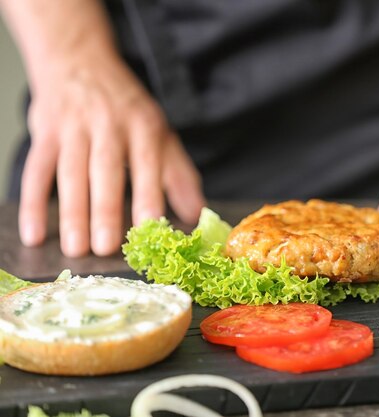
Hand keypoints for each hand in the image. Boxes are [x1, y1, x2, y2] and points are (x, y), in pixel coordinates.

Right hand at [20, 51, 204, 256]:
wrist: (79, 60)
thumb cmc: (126, 107)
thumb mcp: (160, 131)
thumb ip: (179, 173)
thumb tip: (196, 214)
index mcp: (143, 125)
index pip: (147, 163)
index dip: (148, 195)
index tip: (149, 227)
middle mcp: (108, 124)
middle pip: (105, 171)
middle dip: (105, 210)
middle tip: (106, 247)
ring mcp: (73, 128)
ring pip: (70, 174)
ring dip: (71, 213)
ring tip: (75, 248)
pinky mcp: (45, 133)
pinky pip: (36, 171)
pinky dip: (32, 203)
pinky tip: (33, 233)